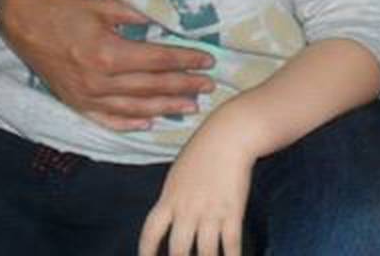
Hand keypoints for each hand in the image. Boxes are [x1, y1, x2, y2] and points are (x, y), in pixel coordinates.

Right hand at [0, 0, 214, 129]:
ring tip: (189, 106)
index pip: (158, 60)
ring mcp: (86, 97)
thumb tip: (171, 20)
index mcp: (108, 53)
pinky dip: (129, 124)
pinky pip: (107, 120)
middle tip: (208, 86)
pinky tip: (148, 124)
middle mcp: (99, 81)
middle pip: (151, 87)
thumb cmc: (66, 8)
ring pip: (134, 109)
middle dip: (183, 86)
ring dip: (165, 108)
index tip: (207, 60)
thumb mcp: (102, 4)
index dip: (185, 60)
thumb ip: (137, 14)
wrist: (24, 21)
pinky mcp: (75, 104)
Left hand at [139, 124, 252, 255]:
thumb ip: (172, 198)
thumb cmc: (203, 150)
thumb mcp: (178, 174)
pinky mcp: (232, 211)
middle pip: (178, 250)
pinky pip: (231, 243)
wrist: (228, 135)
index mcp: (169, 199)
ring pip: (205, 253)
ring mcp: (210, 213)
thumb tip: (170, 218)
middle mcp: (187, 210)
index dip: (146, 252)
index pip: (150, 233)